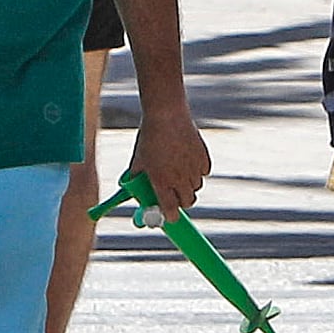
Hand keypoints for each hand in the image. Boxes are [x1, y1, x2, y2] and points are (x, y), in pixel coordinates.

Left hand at [128, 103, 210, 221]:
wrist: (166, 114)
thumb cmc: (149, 137)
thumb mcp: (138, 159)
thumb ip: (135, 177)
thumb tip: (129, 191)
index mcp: (161, 181)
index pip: (170, 209)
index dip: (170, 216)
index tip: (169, 217)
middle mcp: (179, 178)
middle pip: (187, 202)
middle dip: (181, 202)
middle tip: (175, 196)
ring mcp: (193, 168)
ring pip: (196, 187)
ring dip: (188, 186)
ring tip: (178, 172)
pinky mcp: (203, 158)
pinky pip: (204, 173)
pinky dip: (198, 171)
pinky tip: (188, 160)